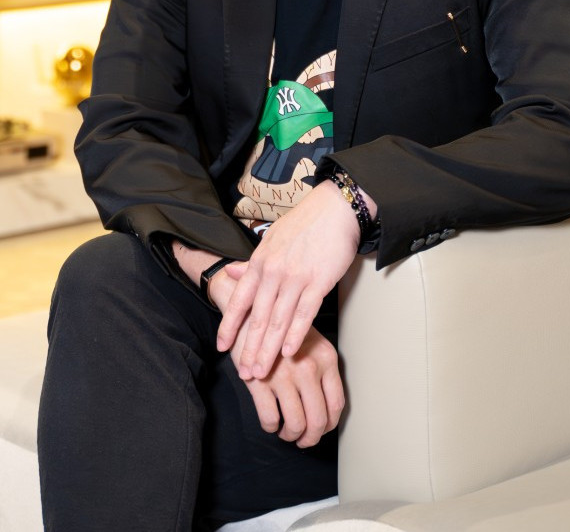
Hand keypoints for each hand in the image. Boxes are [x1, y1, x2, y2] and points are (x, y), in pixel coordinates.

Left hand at [216, 179, 366, 378]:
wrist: (335, 208)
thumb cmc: (305, 223)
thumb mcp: (271, 239)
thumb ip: (251, 261)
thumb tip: (230, 272)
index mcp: (260, 262)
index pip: (239, 300)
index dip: (229, 326)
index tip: (223, 347)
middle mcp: (274, 272)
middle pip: (258, 317)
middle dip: (250, 348)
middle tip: (245, 371)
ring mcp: (296, 277)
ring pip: (278, 320)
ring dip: (269, 349)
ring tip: (262, 370)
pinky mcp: (319, 281)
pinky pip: (304, 313)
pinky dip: (295, 334)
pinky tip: (289, 351)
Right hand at [230, 322, 344, 445]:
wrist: (252, 311)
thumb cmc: (283, 329)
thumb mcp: (312, 342)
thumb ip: (322, 368)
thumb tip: (327, 407)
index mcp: (327, 358)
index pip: (336, 404)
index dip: (329, 425)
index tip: (321, 430)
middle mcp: (309, 368)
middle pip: (317, 420)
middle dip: (310, 438)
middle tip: (303, 440)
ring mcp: (285, 376)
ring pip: (295, 424)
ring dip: (290, 435)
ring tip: (286, 432)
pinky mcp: (260, 381)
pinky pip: (270, 419)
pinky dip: (271, 427)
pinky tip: (271, 422)